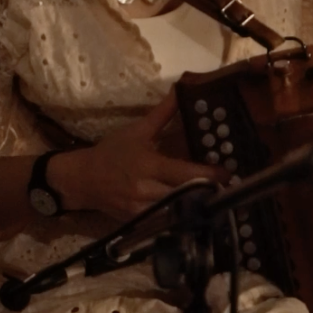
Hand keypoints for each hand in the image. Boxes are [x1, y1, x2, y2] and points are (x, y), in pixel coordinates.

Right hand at [48, 89, 222, 219]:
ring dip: (196, 207)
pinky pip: (165, 224)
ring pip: (177, 213)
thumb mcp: (137, 130)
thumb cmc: (112, 152)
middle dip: (207, 193)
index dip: (207, 174)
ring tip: (216, 201)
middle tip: (229, 188)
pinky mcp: (139, 223)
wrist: (83, 180)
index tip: (227, 173)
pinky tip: (194, 214)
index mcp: (148, 165)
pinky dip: (180, 218)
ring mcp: (142, 210)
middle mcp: (146, 190)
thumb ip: (163, 113)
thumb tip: (181, 89)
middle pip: (184, 196)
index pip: (183, 172)